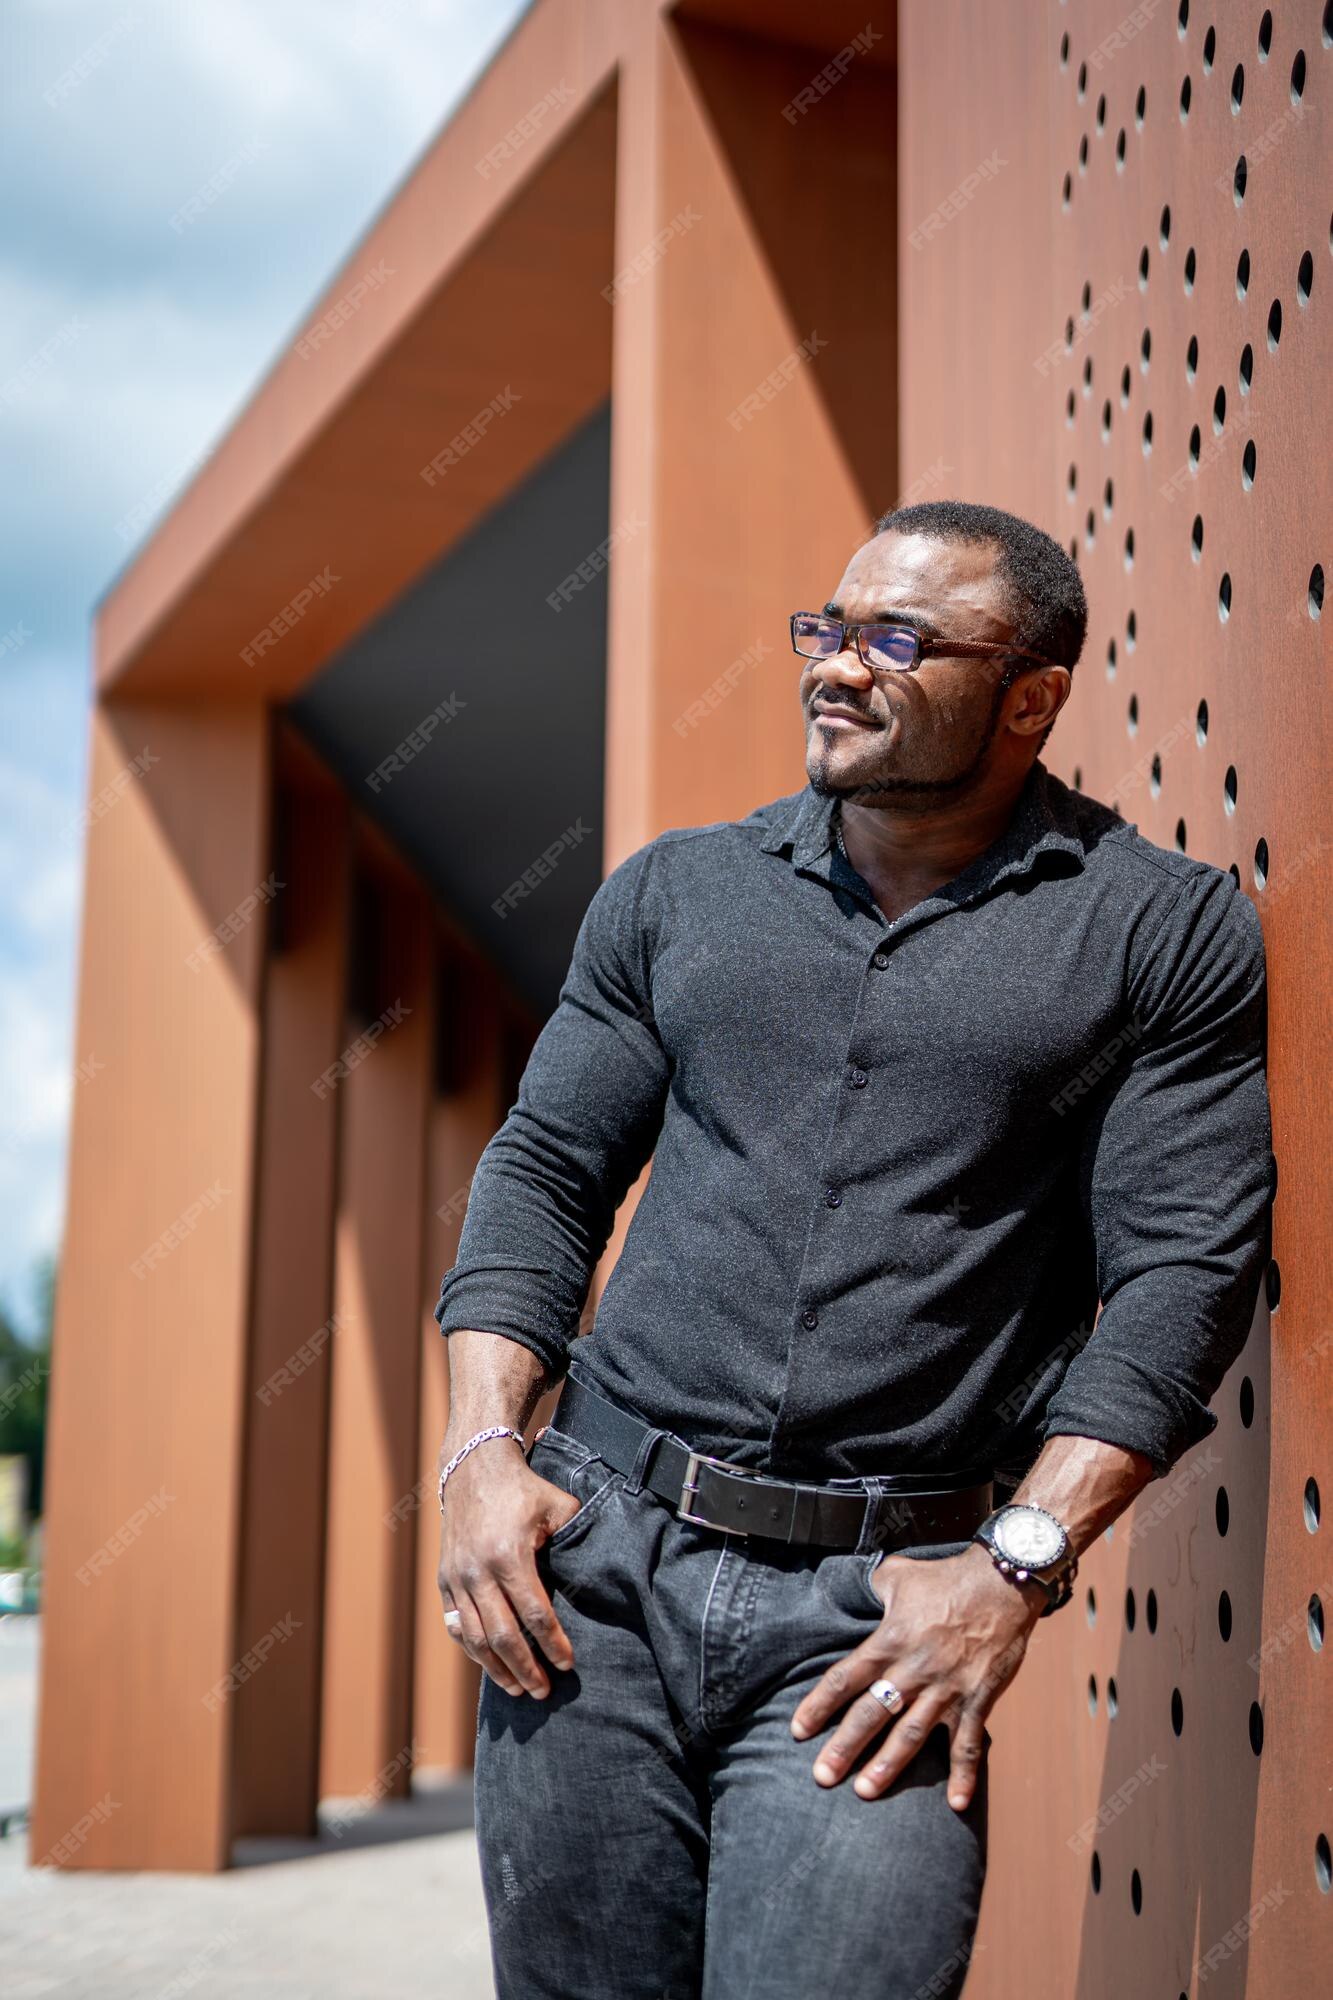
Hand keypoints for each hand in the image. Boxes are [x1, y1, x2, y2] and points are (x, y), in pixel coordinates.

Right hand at [436, 1438, 583, 1699]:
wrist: (473, 1467)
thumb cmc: (523, 1489)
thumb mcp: (556, 1506)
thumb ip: (575, 1536)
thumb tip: (598, 1570)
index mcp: (509, 1555)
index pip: (534, 1613)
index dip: (552, 1643)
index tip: (567, 1664)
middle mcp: (478, 1571)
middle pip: (502, 1635)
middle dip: (525, 1668)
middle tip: (544, 1692)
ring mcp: (457, 1577)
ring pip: (475, 1638)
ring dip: (496, 1668)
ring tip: (518, 1690)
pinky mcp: (444, 1579)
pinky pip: (457, 1626)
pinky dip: (473, 1650)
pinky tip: (490, 1665)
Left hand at [790, 1542, 1044, 1809]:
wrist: (1002, 1583)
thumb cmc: (946, 1578)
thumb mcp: (899, 1575)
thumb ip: (871, 1588)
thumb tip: (850, 1590)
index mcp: (890, 1640)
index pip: (845, 1678)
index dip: (819, 1705)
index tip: (798, 1731)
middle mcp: (914, 1669)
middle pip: (872, 1713)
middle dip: (845, 1746)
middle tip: (822, 1777)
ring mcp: (947, 1688)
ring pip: (911, 1733)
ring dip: (888, 1765)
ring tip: (865, 1791)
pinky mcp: (977, 1699)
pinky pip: (968, 1743)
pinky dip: (964, 1775)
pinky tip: (955, 1804)